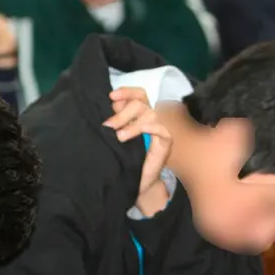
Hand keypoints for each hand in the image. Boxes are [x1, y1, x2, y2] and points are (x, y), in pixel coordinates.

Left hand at [105, 88, 172, 212]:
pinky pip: (163, 130)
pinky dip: (152, 127)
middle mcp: (150, 119)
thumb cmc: (122, 158)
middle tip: (109, 127)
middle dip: (122, 113)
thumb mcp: (114, 135)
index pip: (138, 94)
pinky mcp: (165, 144)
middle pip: (141, 104)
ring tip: (119, 137)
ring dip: (133, 124)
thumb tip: (111, 104)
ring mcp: (159, 130)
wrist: (133, 182)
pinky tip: (141, 132)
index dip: (127, 92)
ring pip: (151, 114)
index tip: (111, 97)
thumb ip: (115, 119)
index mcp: (138, 114)